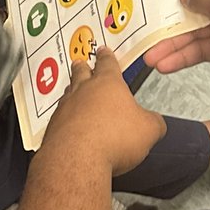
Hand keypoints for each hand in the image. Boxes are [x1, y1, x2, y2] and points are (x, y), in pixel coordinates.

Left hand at [40, 49, 165, 175]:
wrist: (77, 158)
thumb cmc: (113, 138)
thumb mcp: (148, 130)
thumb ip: (153, 123)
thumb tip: (156, 123)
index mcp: (108, 84)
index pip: (108, 64)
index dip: (107, 57)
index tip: (104, 51)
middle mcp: (84, 90)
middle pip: (81, 72)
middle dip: (82, 67)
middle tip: (80, 63)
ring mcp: (66, 107)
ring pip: (68, 93)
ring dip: (72, 91)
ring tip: (73, 91)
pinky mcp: (54, 126)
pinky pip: (59, 116)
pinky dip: (65, 117)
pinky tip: (68, 125)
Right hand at [142, 0, 209, 96]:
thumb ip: (203, 0)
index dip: (179, 2)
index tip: (157, 8)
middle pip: (194, 20)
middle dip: (170, 31)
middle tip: (147, 40)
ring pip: (195, 40)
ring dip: (172, 49)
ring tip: (150, 59)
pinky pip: (202, 55)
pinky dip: (184, 60)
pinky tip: (167, 66)